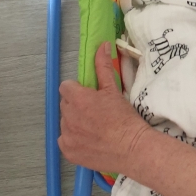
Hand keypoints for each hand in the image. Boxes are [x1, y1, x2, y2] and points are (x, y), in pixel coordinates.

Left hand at [59, 43, 149, 173]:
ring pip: (65, 122)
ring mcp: (66, 135)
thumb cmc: (124, 118)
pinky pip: (64, 140)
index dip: (77, 90)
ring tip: (93, 127)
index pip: (65, 87)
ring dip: (74, 122)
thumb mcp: (113, 90)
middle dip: (75, 105)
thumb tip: (102, 45)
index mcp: (77, 99)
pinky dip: (74, 139)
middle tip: (94, 112)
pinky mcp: (68, 150)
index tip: (89, 96)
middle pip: (64, 104)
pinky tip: (89, 140)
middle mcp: (67, 116)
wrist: (131, 148)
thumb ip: (103, 66)